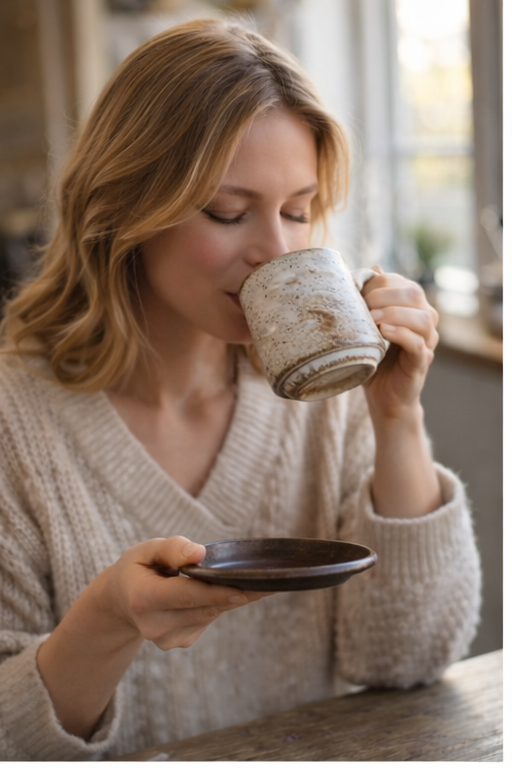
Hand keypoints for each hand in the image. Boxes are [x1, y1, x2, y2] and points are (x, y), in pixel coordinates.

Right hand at [103, 536, 265, 649]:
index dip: (217, 592)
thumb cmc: (138, 568)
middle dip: (237, 592)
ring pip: (212, 613)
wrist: (122, 601)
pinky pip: (209, 618)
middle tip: (271, 580)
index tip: (246, 590)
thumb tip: (200, 554)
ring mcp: (169, 639)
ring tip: (241, 577)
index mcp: (143, 599)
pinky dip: (218, 602)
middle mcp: (155, 626)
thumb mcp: (147, 550)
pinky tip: (213, 590)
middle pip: (205, 606)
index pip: (186, 595)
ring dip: (229, 595)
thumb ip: (172, 549)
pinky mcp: (182, 642)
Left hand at [361, 267, 438, 419]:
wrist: (383, 396)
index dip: (382, 284)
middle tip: (364, 305)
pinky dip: (401, 334)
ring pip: (422, 317)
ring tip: (373, 320)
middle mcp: (425, 322)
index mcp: (414, 309)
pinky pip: (418, 344)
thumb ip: (371, 301)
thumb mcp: (367, 327)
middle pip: (416, 294)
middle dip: (387, 295)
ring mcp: (427, 342)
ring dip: (395, 313)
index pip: (405, 284)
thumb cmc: (374, 359)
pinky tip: (384, 333)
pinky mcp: (422, 362)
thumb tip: (373, 269)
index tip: (359, 293)